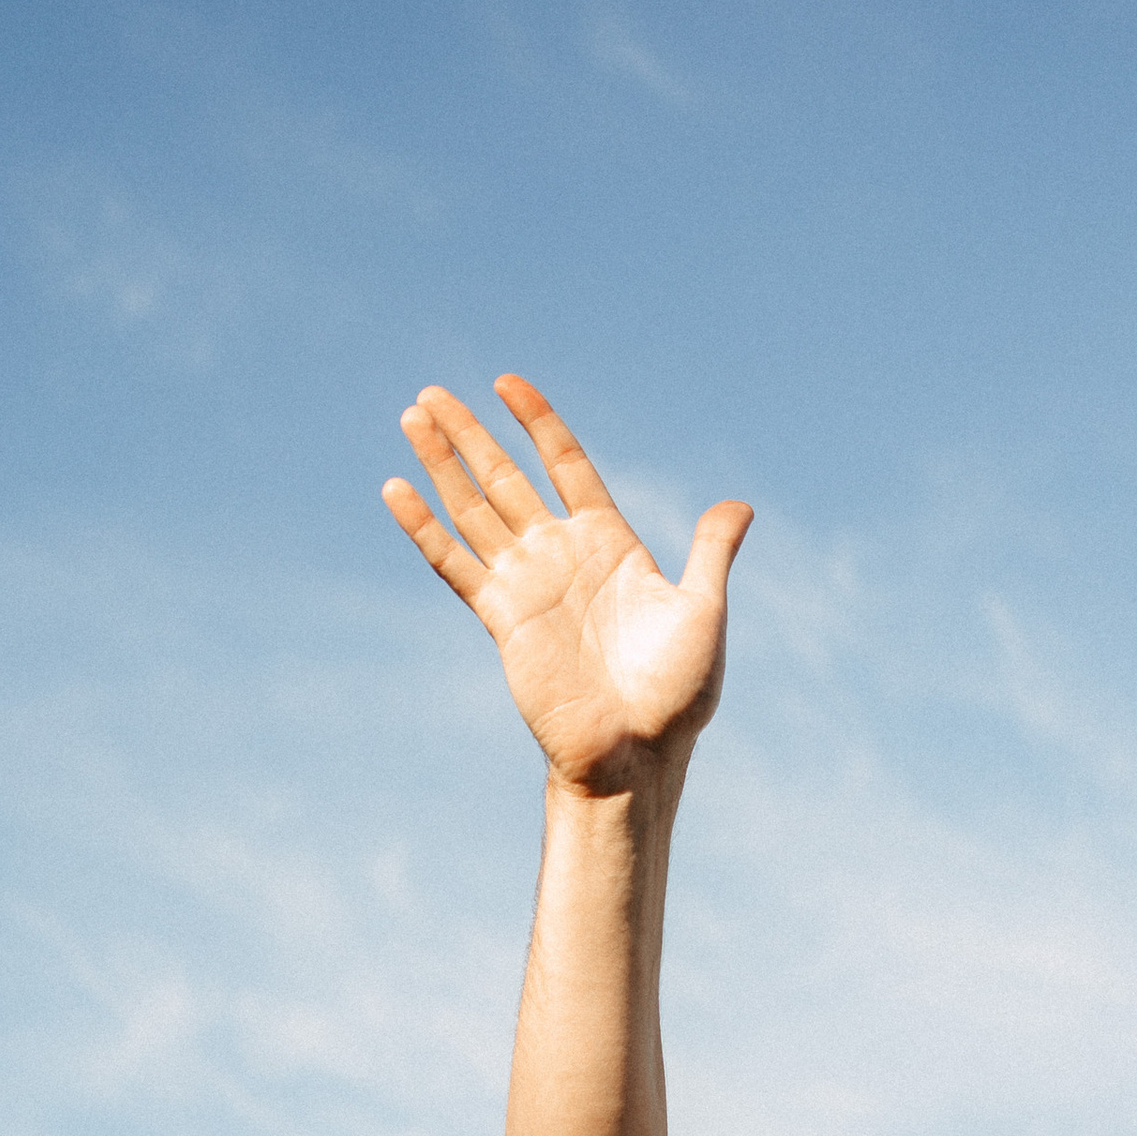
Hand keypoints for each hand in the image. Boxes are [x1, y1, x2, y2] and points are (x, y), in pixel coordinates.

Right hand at [383, 376, 751, 792]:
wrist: (637, 752)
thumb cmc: (679, 692)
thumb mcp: (703, 610)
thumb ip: (710, 551)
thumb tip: (741, 506)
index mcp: (610, 543)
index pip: (565, 464)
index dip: (537, 422)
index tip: (508, 383)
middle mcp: (562, 555)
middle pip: (506, 477)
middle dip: (471, 435)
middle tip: (433, 392)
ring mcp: (527, 582)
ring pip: (474, 508)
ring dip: (441, 463)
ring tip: (412, 417)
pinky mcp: (501, 615)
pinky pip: (454, 562)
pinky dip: (424, 527)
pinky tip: (395, 490)